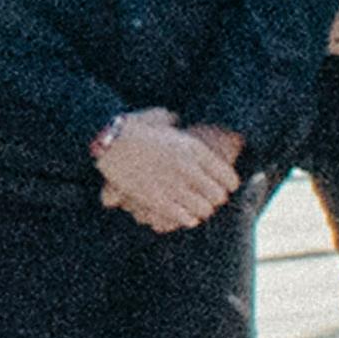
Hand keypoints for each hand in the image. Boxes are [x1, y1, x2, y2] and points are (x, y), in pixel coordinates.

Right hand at [92, 109, 236, 231]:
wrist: (109, 141)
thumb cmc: (133, 126)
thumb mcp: (162, 118)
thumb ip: (176, 122)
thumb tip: (179, 120)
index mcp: (194, 149)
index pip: (228, 177)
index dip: (229, 185)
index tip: (225, 187)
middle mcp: (188, 168)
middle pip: (218, 196)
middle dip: (215, 200)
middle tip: (210, 200)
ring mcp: (173, 185)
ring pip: (203, 209)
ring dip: (202, 211)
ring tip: (198, 210)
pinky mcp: (157, 199)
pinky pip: (183, 217)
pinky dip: (187, 219)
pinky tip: (185, 216)